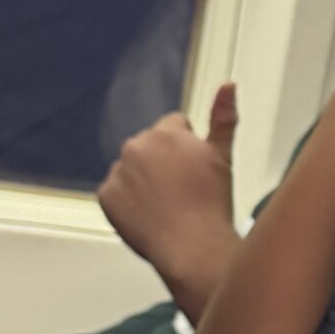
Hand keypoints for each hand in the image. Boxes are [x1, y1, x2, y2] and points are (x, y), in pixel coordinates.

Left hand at [98, 84, 239, 320]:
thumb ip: (223, 116)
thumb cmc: (210, 206)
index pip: (173, 126)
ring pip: (131, 170)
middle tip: (182, 190)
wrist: (193, 248)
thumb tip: (228, 85)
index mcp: (166, 132)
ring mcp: (119, 171)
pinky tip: (149, 215)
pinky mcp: (106, 197)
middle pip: (150, 147)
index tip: (194, 171)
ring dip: (143, 182)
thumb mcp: (223, 156)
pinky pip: (115, 194)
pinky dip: (127, 203)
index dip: (187, 150)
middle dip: (162, 163)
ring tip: (167, 205)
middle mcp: (137, 146)